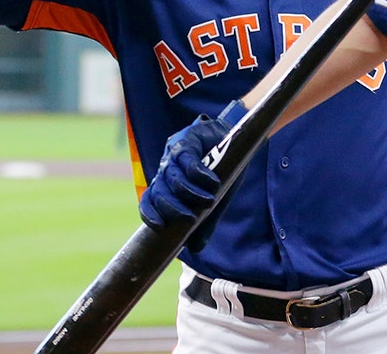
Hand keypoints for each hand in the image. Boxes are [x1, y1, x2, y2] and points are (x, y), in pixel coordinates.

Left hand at [138, 110, 232, 250]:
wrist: (238, 139)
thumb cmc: (222, 170)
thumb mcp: (215, 199)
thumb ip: (205, 221)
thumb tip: (195, 249)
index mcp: (166, 182)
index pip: (149, 199)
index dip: (150, 213)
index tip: (160, 227)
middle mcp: (166, 167)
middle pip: (159, 191)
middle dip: (173, 208)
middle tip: (192, 219)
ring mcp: (175, 152)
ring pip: (173, 177)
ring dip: (190, 193)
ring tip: (209, 201)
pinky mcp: (188, 138)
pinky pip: (189, 160)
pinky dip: (199, 174)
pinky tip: (212, 182)